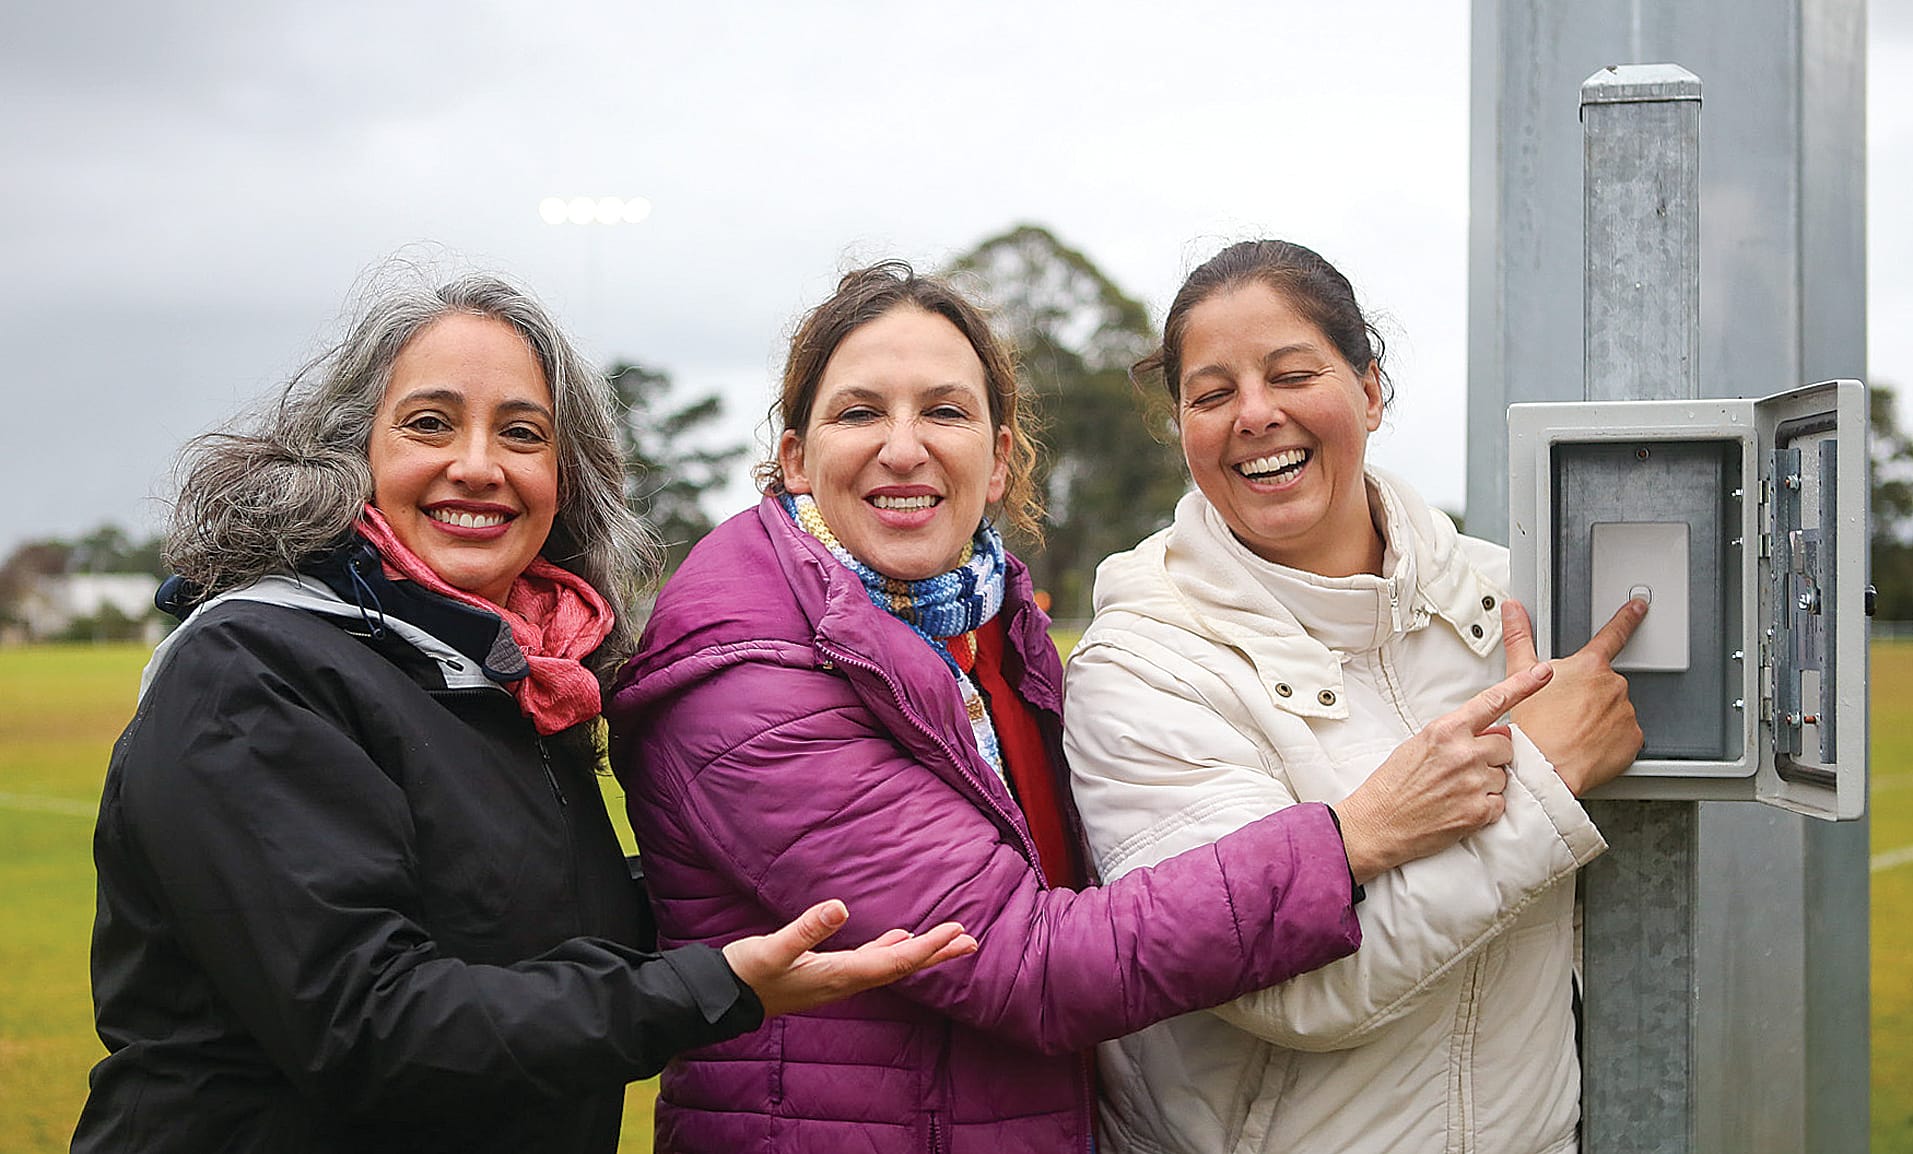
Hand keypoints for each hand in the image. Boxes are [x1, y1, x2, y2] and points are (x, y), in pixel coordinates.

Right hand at [720, 899, 977, 1018]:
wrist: (721, 998)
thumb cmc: (746, 973)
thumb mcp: (774, 947)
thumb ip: (806, 928)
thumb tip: (839, 907)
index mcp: (840, 975)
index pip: (895, 963)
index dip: (928, 949)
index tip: (958, 934)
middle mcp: (845, 981)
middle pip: (902, 968)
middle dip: (936, 954)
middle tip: (971, 941)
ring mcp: (836, 979)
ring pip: (889, 965)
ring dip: (919, 953)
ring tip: (948, 941)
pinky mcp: (825, 973)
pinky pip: (870, 961)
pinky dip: (890, 950)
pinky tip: (898, 941)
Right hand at [1332, 659, 1554, 882]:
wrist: (1376, 824)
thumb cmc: (1392, 786)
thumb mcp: (1418, 745)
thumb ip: (1457, 734)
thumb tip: (1492, 729)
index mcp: (1446, 731)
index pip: (1492, 701)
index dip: (1522, 684)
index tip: (1542, 672)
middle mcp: (1463, 753)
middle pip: (1505, 745)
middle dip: (1492, 755)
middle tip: (1465, 769)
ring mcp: (1473, 782)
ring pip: (1504, 775)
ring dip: (1487, 782)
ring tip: (1455, 792)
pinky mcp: (1479, 811)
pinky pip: (1499, 802)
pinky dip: (1485, 807)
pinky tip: (1459, 808)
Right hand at [1501, 598, 1644, 795]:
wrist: (1547, 768)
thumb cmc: (1533, 727)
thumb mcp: (1519, 675)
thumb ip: (1519, 636)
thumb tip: (1513, 610)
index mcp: (1589, 666)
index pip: (1614, 634)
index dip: (1627, 617)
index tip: (1638, 608)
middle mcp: (1613, 685)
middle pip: (1607, 682)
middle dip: (1592, 693)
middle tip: (1569, 710)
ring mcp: (1626, 712)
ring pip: (1616, 709)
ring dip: (1601, 717)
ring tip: (1577, 731)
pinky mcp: (1634, 738)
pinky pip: (1626, 735)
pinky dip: (1612, 739)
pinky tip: (1591, 744)